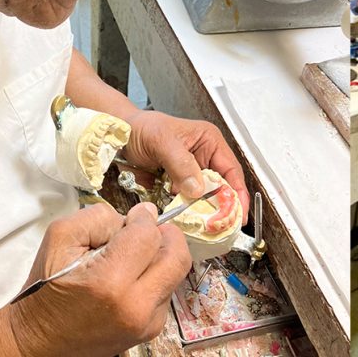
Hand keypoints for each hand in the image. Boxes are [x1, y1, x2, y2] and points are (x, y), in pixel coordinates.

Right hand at [7, 203, 190, 356]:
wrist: (37, 341)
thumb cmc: (45, 289)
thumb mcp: (60, 238)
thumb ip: (101, 217)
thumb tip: (144, 213)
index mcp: (110, 283)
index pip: (149, 235)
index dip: (143, 218)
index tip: (134, 216)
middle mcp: (136, 306)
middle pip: (178, 256)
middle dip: (166, 235)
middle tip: (147, 230)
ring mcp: (147, 323)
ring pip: (176, 273)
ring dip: (161, 257)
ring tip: (134, 256)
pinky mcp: (150, 331)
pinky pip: (166, 291)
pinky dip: (155, 277)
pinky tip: (131, 279)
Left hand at [123, 111, 249, 223]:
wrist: (117, 135)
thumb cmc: (142, 129)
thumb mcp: (163, 142)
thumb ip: (181, 164)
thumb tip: (198, 190)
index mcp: (209, 142)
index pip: (231, 170)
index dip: (238, 192)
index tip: (240, 213)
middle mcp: (203, 159)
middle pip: (220, 187)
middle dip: (221, 206)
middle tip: (221, 226)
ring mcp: (190, 174)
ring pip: (203, 197)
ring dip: (202, 212)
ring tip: (204, 228)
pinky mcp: (176, 185)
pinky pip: (185, 202)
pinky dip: (185, 212)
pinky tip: (184, 221)